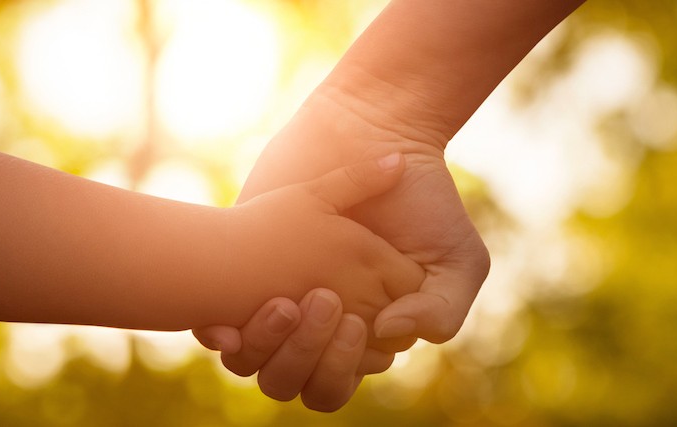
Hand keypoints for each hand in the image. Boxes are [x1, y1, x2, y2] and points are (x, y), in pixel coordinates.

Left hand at [194, 89, 489, 408]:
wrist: (376, 135)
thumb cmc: (423, 200)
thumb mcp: (457, 259)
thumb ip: (440, 310)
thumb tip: (385, 335)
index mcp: (362, 337)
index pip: (335, 384)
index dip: (339, 367)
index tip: (356, 320)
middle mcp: (316, 327)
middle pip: (294, 382)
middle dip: (304, 357)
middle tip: (325, 301)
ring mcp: (276, 302)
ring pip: (254, 366)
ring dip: (266, 347)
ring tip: (285, 301)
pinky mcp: (240, 272)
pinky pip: (219, 331)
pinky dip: (222, 334)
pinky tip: (229, 317)